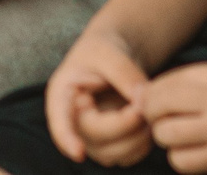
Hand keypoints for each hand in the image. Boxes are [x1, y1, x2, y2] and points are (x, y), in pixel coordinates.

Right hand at [46, 27, 156, 165]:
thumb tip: (142, 100)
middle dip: (125, 125)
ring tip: (146, 109)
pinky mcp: (108, 146)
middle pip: (95, 139)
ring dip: (136, 137)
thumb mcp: (110, 51)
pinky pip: (126, 157)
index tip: (78, 152)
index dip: (66, 138)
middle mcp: (72, 121)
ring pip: (112, 154)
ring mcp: (90, 138)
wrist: (114, 58)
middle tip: (144, 103)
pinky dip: (142, 145)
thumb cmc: (103, 50)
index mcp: (62, 95)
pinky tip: (146, 122)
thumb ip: (124, 73)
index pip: (60, 120)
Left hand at [142, 61, 206, 173]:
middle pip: (160, 108)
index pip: (166, 82)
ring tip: (179, 133)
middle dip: (154, 113)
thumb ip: (193, 79)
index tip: (155, 99)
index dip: (153, 92)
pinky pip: (184, 162)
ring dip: (166, 136)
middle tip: (163, 116)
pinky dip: (180, 157)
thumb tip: (146, 93)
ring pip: (166, 136)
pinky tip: (192, 149)